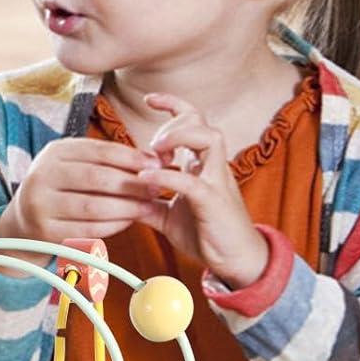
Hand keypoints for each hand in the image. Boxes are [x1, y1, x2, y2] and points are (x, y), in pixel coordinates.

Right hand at [0, 137, 163, 251]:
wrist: (23, 219)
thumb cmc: (61, 187)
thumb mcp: (75, 164)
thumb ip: (106, 160)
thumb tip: (152, 160)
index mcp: (54, 152)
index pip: (99, 151)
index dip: (131, 158)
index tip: (156, 165)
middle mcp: (42, 175)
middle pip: (97, 178)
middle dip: (132, 184)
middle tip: (156, 188)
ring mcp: (41, 205)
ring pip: (94, 206)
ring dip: (127, 207)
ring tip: (148, 206)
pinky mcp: (46, 231)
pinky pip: (88, 229)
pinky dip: (113, 226)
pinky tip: (129, 221)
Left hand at [134, 93, 267, 287]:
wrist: (235, 261)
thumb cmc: (208, 234)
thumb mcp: (169, 216)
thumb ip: (148, 202)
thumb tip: (123, 195)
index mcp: (202, 165)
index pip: (194, 121)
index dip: (173, 105)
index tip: (150, 99)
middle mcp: (212, 167)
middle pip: (201, 122)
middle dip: (174, 123)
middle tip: (153, 144)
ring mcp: (216, 182)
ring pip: (209, 138)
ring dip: (178, 138)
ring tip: (156, 152)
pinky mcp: (213, 202)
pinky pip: (191, 180)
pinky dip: (166, 175)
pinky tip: (147, 176)